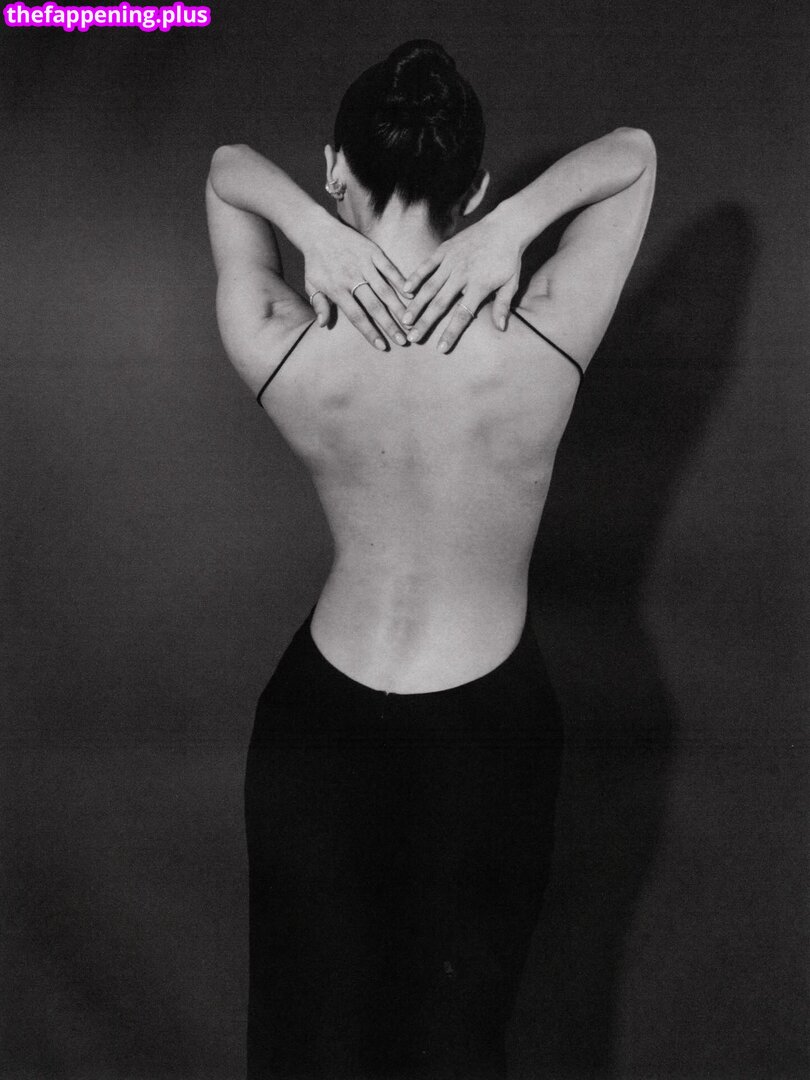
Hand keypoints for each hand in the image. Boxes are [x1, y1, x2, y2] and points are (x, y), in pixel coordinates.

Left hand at [302, 216, 409, 349]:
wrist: (318, 230)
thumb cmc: (315, 262)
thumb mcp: (311, 284)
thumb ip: (319, 304)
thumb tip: (323, 325)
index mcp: (337, 289)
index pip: (356, 316)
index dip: (370, 332)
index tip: (382, 346)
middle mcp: (353, 278)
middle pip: (374, 306)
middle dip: (390, 325)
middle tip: (404, 341)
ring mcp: (364, 264)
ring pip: (385, 290)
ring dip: (399, 308)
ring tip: (411, 322)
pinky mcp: (373, 252)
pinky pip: (389, 268)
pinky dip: (401, 281)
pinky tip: (412, 294)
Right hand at [400, 210, 523, 350]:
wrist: (506, 226)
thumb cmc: (509, 258)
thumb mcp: (512, 283)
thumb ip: (503, 305)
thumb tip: (501, 328)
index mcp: (479, 286)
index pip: (462, 315)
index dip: (451, 332)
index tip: (440, 348)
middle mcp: (462, 274)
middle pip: (440, 303)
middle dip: (425, 322)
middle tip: (412, 337)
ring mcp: (452, 261)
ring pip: (430, 286)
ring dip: (416, 304)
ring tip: (404, 319)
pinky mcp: (445, 249)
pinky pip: (427, 265)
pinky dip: (415, 276)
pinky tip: (404, 289)